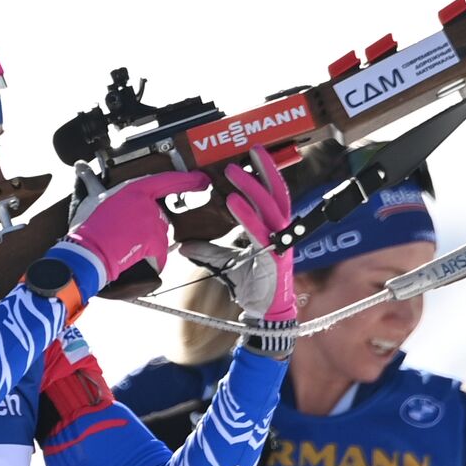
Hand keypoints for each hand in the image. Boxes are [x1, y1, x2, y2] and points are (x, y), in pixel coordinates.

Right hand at [66, 162, 209, 283]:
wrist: (89, 252)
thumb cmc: (88, 225)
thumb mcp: (89, 198)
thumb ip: (89, 181)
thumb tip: (80, 166)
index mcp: (136, 190)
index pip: (167, 181)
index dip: (188, 180)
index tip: (202, 180)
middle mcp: (149, 205)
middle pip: (159, 214)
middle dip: (146, 224)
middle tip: (125, 232)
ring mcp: (155, 225)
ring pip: (159, 234)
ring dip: (147, 241)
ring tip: (125, 244)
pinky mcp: (157, 244)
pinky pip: (160, 253)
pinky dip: (151, 258)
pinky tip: (135, 257)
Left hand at [178, 148, 294, 322]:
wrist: (264, 311)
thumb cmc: (254, 285)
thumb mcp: (227, 263)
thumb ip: (209, 251)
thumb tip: (185, 244)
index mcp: (274, 229)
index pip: (273, 194)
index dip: (266, 173)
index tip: (254, 154)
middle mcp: (281, 232)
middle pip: (276, 194)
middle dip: (263, 171)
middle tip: (246, 153)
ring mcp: (280, 243)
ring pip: (270, 207)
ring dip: (251, 187)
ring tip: (233, 173)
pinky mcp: (274, 257)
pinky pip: (260, 231)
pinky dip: (246, 215)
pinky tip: (233, 202)